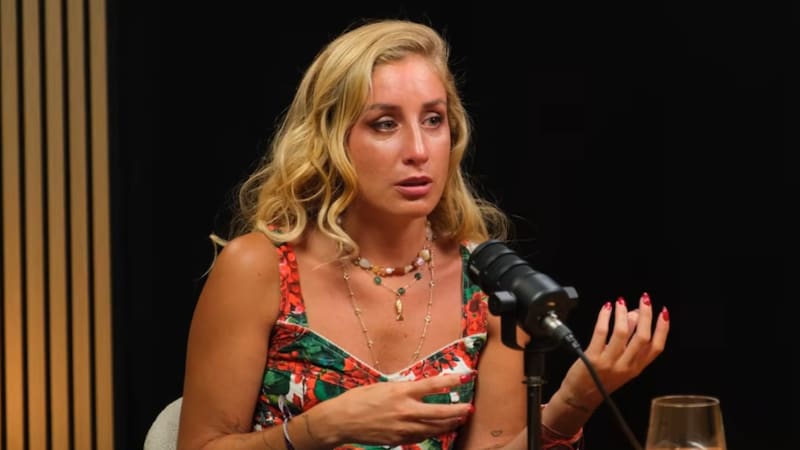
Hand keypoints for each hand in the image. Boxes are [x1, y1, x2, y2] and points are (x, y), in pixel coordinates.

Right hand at [315, 372, 473, 445]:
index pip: (432, 385)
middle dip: (458, 410)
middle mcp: (405, 410)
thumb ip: (402, 388)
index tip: (464, 377)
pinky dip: (432, 433)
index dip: (451, 381)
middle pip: (439, 412)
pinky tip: (439, 430)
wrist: (341, 421)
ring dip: (449, 424)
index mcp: (400, 391)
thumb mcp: (382, 386)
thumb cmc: (358, 399)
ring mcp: (403, 427)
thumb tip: (417, 388)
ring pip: (433, 428)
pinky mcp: (398, 440)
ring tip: (459, 419)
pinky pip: (420, 437)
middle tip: (469, 408)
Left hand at [558, 292, 669, 411]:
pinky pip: (601, 333)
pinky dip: (604, 317)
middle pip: (642, 338)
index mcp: (636, 368)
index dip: (663, 329)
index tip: (664, 312)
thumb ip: (629, 340)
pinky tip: (606, 308)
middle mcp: (626, 366)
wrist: (580, 396)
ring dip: (623, 313)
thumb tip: (635, 314)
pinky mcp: (593, 358)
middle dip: (645, 315)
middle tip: (644, 299)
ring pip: (621, 333)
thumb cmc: (601, 378)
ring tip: (621, 301)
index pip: (656, 348)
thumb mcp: (621, 363)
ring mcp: (609, 362)